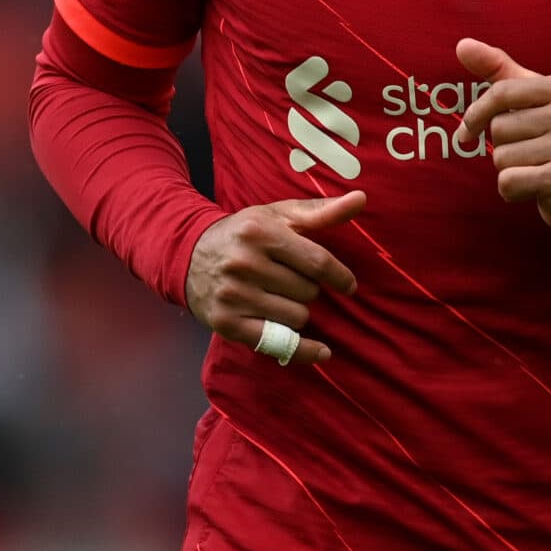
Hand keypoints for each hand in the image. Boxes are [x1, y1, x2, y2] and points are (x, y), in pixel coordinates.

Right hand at [184, 191, 364, 365]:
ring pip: (297, 317)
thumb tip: (362, 199)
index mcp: (259, 232)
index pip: (317, 262)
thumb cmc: (244, 234)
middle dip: (307, 288)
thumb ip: (321, 211)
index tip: (348, 284)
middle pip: (308, 292)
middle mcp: (244, 263)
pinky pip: (279, 343)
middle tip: (288, 281)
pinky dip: (303, 349)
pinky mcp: (226, 323)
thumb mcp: (278, 216)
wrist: (188, 255)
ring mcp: (233, 295)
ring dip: (298, 312)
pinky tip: (322, 352)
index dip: (339, 276)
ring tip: (279, 297)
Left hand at [456, 38, 550, 249]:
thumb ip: (500, 71)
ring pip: (502, 158)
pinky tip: (536, 189)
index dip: (476, 114)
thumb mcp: (534, 100)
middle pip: (499, 129)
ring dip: (510, 170)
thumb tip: (462, 45)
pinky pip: (509, 182)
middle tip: (531, 154)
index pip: (502, 92)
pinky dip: (512, 191)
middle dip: (504, 147)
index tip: (466, 132)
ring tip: (538, 170)